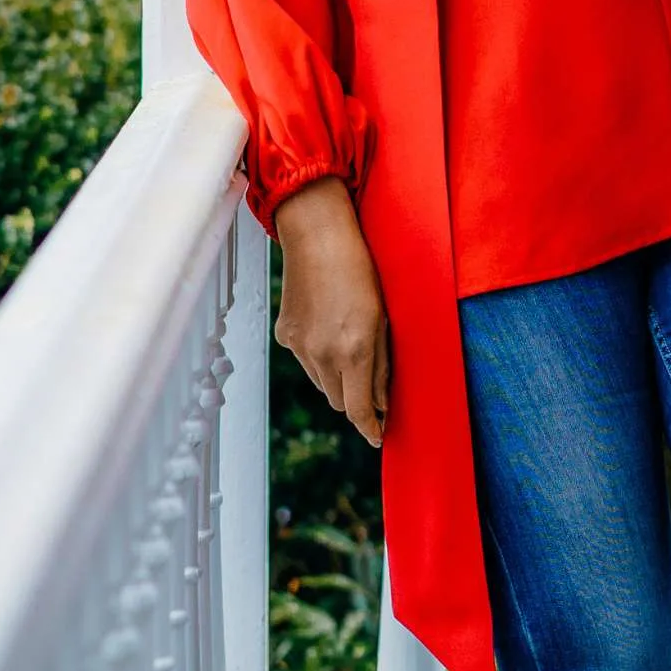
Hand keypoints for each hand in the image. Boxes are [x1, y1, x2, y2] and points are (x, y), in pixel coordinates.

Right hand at [274, 177, 389, 446]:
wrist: (318, 235)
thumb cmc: (362, 269)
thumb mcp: (385, 317)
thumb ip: (382, 363)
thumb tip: (381, 402)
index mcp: (354, 350)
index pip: (358, 409)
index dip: (370, 427)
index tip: (378, 435)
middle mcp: (323, 354)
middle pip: (339, 401)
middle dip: (355, 399)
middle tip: (370, 386)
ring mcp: (300, 346)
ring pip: (321, 383)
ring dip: (337, 378)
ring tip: (348, 345)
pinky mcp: (285, 334)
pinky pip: (306, 361)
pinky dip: (319, 356)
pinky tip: (328, 326)